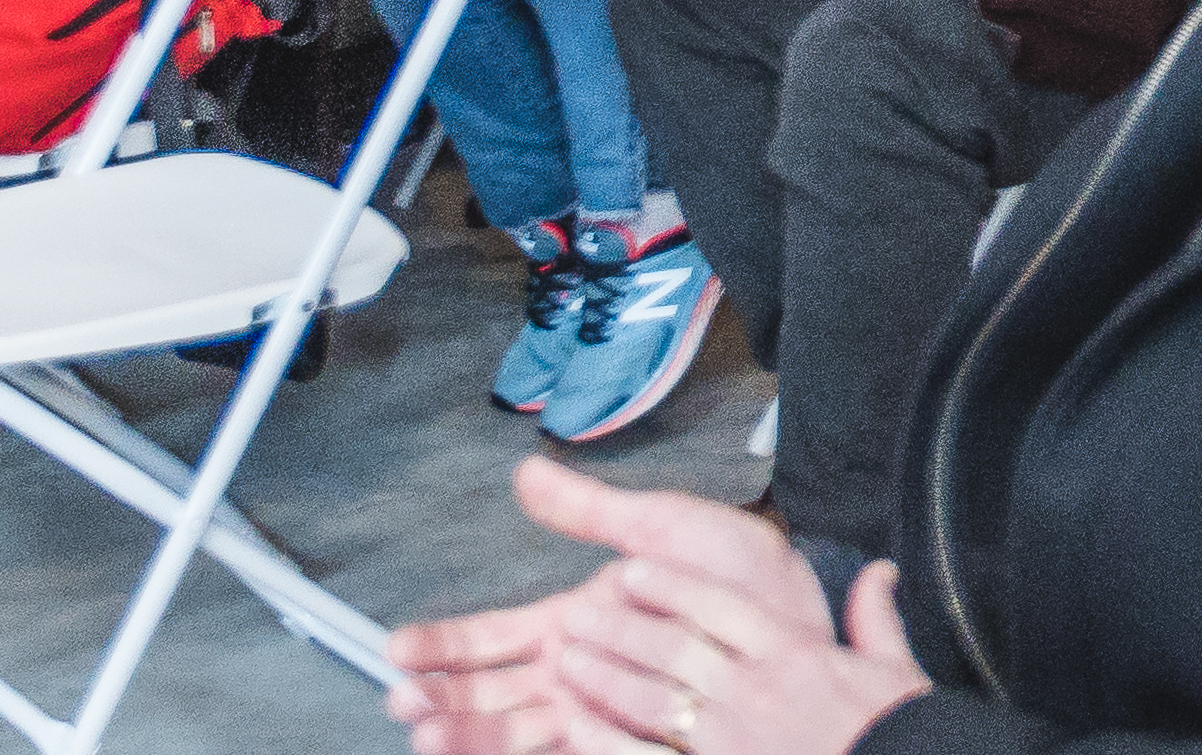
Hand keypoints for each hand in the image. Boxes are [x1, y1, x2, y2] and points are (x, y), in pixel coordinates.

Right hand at [390, 457, 916, 754]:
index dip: (442, 646)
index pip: (490, 640)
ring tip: (427, 729)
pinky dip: (527, 750)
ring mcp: (602, 712)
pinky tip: (500, 746)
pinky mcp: (630, 737)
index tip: (397, 648)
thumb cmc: (740, 573)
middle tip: (402, 701)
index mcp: (574, 624)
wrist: (804, 615)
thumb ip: (590, 510)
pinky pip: (572, 750)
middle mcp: (579, 674)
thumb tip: (525, 474)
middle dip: (441, 699)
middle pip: (491, 695)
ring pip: (517, 732)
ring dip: (469, 732)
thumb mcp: (661, 528)